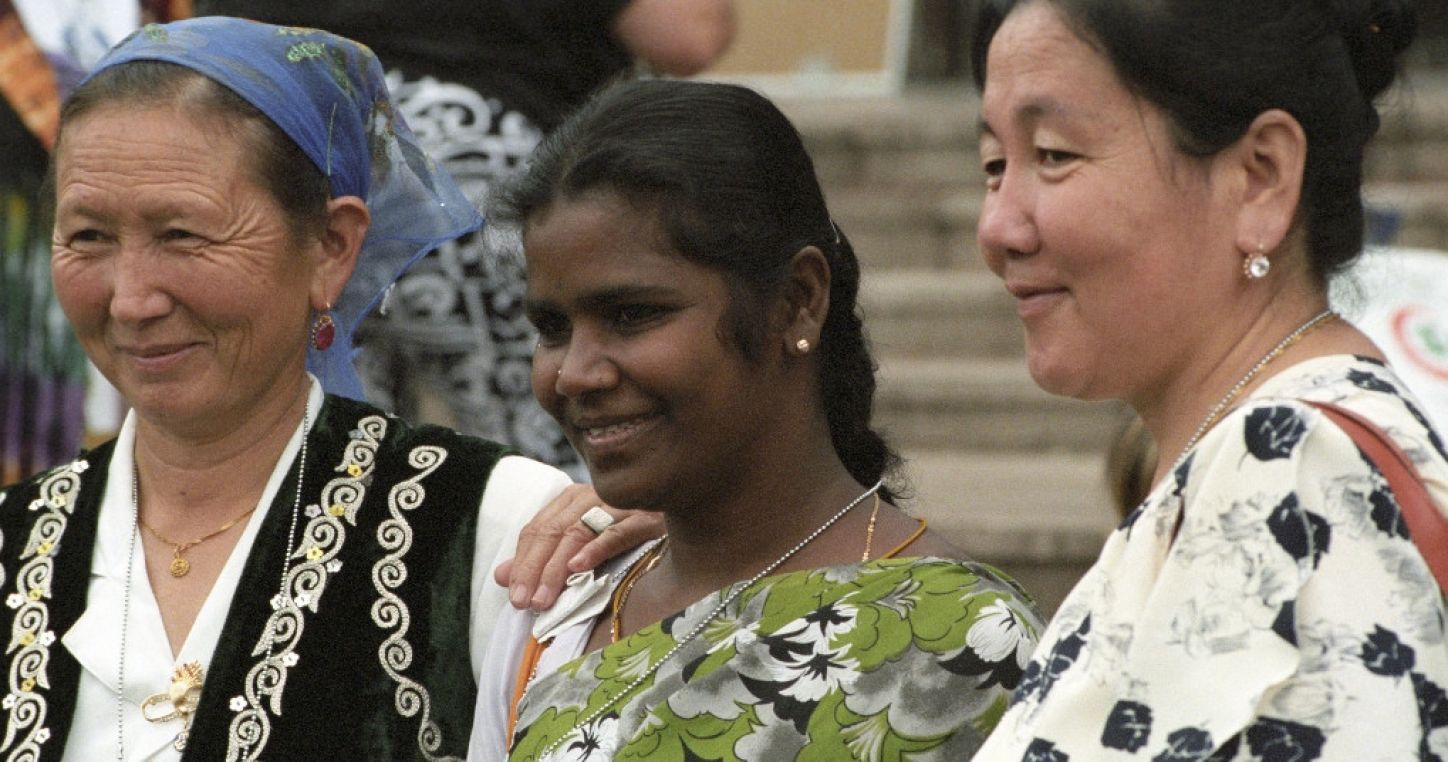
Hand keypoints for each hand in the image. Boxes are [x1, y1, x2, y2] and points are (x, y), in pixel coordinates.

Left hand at [494, 484, 664, 609]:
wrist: (683, 519)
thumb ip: (539, 561)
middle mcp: (592, 496)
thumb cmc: (624, 539)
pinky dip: (596, 548)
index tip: (515, 598)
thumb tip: (500, 576)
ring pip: (579, 532)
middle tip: (527, 604)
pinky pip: (617, 532)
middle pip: (554, 531)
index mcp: (572, 500)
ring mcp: (620, 505)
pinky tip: (579, 568)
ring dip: (558, 567)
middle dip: (535, 570)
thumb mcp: (577, 550)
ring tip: (546, 598)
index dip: (523, 563)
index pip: (537, 529)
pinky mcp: (647, 518)